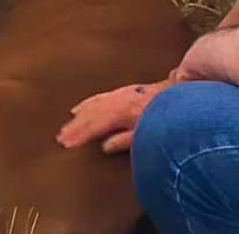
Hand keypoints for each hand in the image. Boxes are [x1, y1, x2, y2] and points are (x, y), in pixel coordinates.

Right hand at [56, 79, 171, 153]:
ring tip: (66, 126)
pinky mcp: (122, 91)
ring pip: (92, 106)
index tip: (66, 144)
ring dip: (78, 117)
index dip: (78, 136)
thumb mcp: (145, 132)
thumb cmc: (165, 116)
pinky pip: (98, 98)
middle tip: (61, 138)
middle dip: (74, 127)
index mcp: (120, 113)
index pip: (94, 126)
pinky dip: (86, 104)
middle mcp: (116, 101)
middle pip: (89, 116)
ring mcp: (118, 94)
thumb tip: (104, 147)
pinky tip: (79, 108)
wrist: (177, 93)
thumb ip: (124, 140)